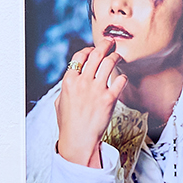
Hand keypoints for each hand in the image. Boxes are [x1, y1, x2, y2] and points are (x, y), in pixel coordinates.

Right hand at [54, 42, 126, 166]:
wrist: (78, 140)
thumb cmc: (68, 123)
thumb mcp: (60, 102)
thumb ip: (67, 87)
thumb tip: (73, 77)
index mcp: (69, 81)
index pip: (80, 56)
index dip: (89, 50)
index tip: (94, 50)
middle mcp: (83, 82)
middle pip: (96, 54)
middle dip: (105, 45)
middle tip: (111, 42)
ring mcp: (96, 90)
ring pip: (109, 62)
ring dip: (116, 56)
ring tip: (118, 56)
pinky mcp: (109, 99)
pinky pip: (120, 80)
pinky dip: (122, 76)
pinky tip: (122, 78)